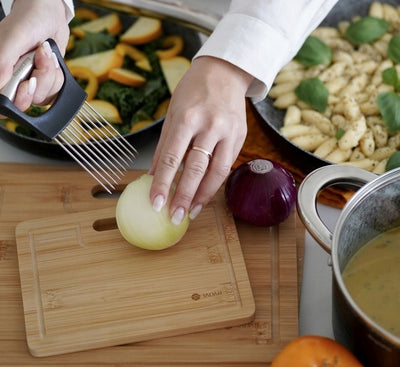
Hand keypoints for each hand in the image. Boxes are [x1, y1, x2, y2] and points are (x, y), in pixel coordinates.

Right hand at [0, 0, 69, 111]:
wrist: (49, 15)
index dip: (16, 99)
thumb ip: (4, 62)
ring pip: (41, 97)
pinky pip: (53, 93)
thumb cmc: (28, 20)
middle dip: (38, 82)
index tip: (27, 84)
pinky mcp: (43, 83)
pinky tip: (51, 61)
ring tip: (45, 56)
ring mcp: (27, 82)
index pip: (2, 102)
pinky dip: (57, 78)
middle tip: (39, 64)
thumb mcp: (14, 38)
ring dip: (49, 76)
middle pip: (24, 102)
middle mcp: (10, 79)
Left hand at [148, 56, 252, 224]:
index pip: (172, 158)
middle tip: (175, 217)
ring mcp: (229, 131)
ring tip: (192, 212)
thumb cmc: (194, 91)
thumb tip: (151, 176)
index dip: (163, 184)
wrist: (225, 72)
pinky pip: (227, 165)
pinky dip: (214, 183)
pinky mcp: (240, 137)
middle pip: (196, 168)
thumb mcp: (173, 113)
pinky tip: (204, 194)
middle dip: (185, 196)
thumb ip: (165, 146)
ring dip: (203, 196)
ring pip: (217, 171)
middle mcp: (210, 125)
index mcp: (188, 117)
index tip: (156, 203)